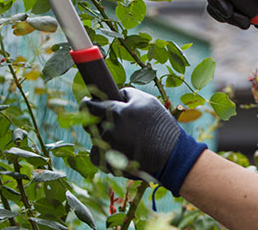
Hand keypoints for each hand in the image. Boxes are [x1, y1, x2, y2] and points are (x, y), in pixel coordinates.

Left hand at [82, 88, 207, 194]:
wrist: (170, 157)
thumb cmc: (161, 126)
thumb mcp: (148, 101)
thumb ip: (127, 93)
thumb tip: (115, 94)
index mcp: (115, 112)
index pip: (89, 106)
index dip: (87, 103)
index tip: (87, 103)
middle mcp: (107, 130)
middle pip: (90, 123)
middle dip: (98, 121)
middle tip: (113, 124)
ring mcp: (107, 149)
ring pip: (95, 140)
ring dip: (104, 138)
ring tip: (123, 141)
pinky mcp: (108, 165)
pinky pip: (97, 156)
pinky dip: (104, 154)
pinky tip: (117, 151)